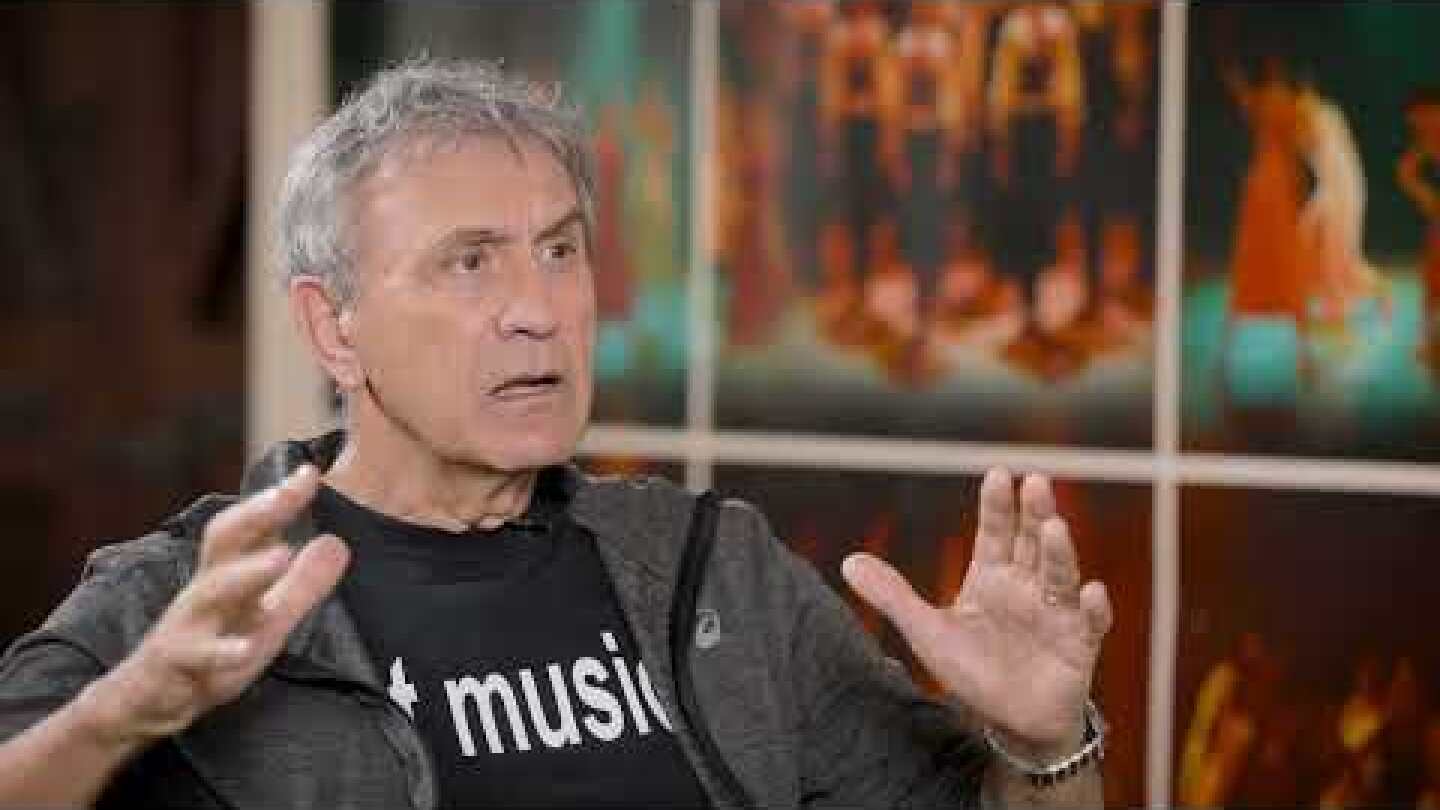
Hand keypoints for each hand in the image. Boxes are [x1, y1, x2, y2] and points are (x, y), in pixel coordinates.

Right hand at [86, 466, 348, 743]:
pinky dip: (222, 651)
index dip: (277, 500)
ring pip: (213, 590)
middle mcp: (206, 589)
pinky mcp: (179, 661)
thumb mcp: (268, 617)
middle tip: (289, 493)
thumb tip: (338, 542)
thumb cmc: (213, 648)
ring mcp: (190, 624)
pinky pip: (199, 654)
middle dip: (256, 514)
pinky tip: (246, 650)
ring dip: (247, 572)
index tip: (309, 472)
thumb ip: (302, 583)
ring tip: (281, 555)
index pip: (251, 527)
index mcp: (228, 574)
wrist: (149, 698)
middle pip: (225, 540)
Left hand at [842, 469, 1110, 754]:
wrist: (1012, 722)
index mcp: (992, 576)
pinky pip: (1090, 623)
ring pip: (1060, 575)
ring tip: (1054, 528)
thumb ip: (892, 595)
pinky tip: (1091, 593)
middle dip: (1034, 512)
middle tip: (1035, 481)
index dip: (997, 505)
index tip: (998, 474)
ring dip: (1059, 552)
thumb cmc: (974, 671)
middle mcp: (1027, 586)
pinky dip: (1094, 608)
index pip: (995, 532)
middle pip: (1032, 542)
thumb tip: (848, 562)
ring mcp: (1056, 612)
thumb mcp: (927, 632)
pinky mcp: (1079, 643)